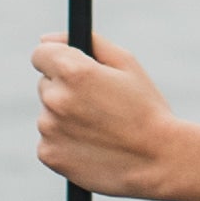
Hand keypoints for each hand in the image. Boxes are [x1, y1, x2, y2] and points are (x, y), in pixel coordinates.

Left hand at [32, 32, 183, 199]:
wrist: (158, 161)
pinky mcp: (49, 154)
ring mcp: (49, 129)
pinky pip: (50, 140)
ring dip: (65, 117)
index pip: (41, 54)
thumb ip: (87, 42)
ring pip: (48, 114)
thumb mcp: (127, 64)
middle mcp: (55, 98)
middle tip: (98, 105)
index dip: (58, 59)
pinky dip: (65, 142)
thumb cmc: (146, 109)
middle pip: (46, 84)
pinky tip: (93, 146)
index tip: (72, 70)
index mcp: (73, 71)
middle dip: (66, 89)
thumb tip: (46, 38)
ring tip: (100, 129)